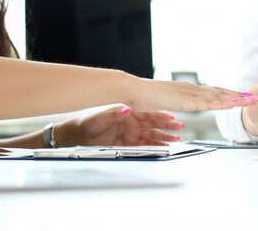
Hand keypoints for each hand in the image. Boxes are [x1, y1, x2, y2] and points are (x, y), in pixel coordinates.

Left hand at [58, 106, 184, 146]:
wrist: (77, 136)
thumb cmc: (88, 123)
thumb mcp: (100, 118)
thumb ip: (114, 114)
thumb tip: (126, 110)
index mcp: (128, 112)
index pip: (147, 114)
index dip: (160, 116)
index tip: (172, 117)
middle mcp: (131, 122)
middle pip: (153, 125)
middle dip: (167, 126)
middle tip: (180, 128)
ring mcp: (130, 133)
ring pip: (151, 135)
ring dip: (164, 137)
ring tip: (176, 139)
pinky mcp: (128, 144)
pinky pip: (144, 145)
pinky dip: (155, 146)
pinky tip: (164, 147)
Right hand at [126, 77, 257, 111]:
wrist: (132, 89)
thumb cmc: (144, 96)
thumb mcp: (164, 101)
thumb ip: (174, 102)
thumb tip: (179, 105)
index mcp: (187, 90)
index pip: (213, 91)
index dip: (229, 94)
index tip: (243, 96)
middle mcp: (191, 89)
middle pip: (220, 92)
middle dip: (239, 95)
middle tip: (256, 97)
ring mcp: (188, 94)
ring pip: (217, 96)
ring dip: (235, 98)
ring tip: (250, 100)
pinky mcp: (183, 101)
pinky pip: (205, 102)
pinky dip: (219, 103)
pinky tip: (230, 104)